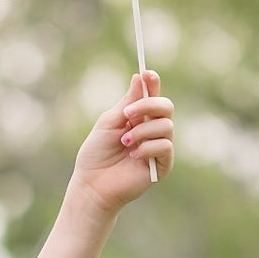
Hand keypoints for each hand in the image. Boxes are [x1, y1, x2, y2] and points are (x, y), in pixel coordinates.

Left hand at [70, 70, 173, 215]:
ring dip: (143, 131)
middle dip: (148, 105)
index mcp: (139, 118)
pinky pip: (165, 146)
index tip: (146, 73)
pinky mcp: (162, 165)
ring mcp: (158, 147)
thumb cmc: (96, 154)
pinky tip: (133, 155)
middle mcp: (152, 130)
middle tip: (127, 114)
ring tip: (125, 142)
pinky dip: (147, 147)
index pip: (152, 96)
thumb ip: (127, 102)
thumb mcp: (109, 122)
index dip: (152, 83)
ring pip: (166, 126)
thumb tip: (140, 76)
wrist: (92, 184)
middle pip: (166, 107)